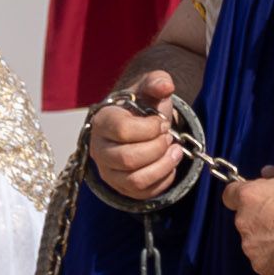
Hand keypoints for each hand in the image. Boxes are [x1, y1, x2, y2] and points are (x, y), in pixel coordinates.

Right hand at [85, 72, 186, 207]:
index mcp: (102, 121)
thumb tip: (165, 86)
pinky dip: (163, 179)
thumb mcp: (150, 88)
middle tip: (168, 136)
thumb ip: (157, 82)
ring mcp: (108, 171)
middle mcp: (98, 149)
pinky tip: (169, 163)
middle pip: (128, 159)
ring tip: (174, 150)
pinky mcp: (121, 187)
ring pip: (135, 180)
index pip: (123, 130)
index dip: (150, 127)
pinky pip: (144, 192)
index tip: (162, 122)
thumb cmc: (143, 106)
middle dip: (157, 147)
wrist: (142, 124)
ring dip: (163, 165)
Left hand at [227, 168, 273, 274]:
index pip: (229, 195)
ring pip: (254, 242)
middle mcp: (243, 222)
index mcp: (249, 197)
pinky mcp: (261, 266)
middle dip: (259, 219)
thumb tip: (265, 172)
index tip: (255, 199)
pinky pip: (264, 260)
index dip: (242, 197)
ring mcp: (251, 246)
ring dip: (267, 239)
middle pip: (245, 220)